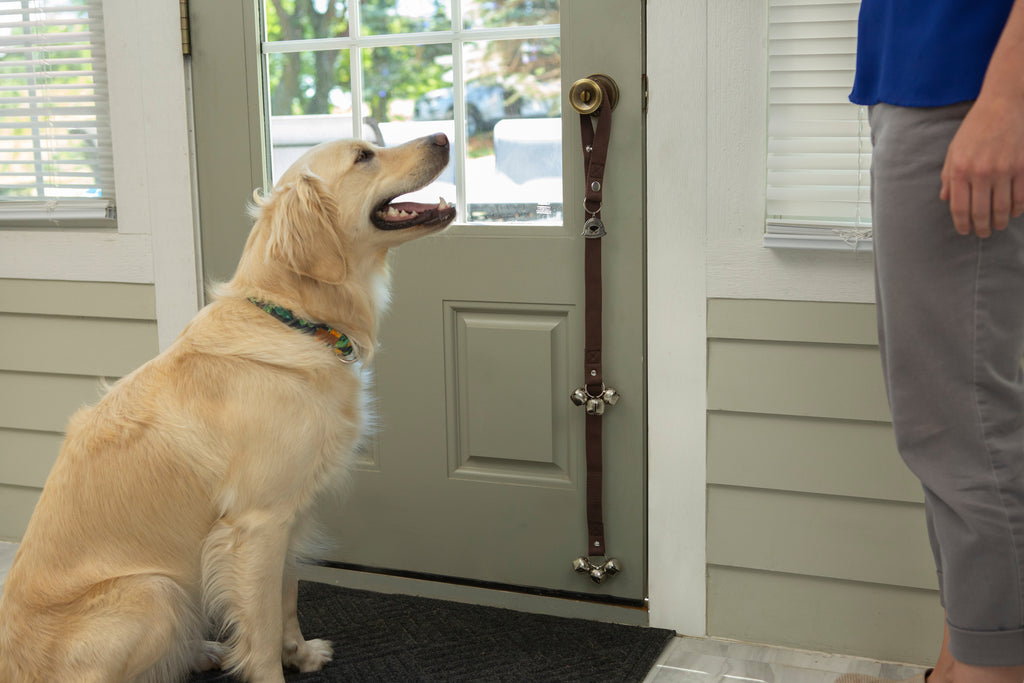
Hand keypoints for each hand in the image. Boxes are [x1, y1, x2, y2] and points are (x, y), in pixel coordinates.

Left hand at [940, 93, 1023, 237]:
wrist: (1002, 105)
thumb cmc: (974, 128)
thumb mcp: (953, 151)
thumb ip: (948, 177)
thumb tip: (945, 199)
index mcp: (960, 170)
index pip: (960, 208)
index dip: (962, 225)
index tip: (965, 231)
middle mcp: (981, 173)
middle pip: (982, 212)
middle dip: (983, 228)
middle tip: (984, 233)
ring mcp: (1004, 170)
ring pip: (1004, 208)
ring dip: (1001, 221)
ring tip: (998, 225)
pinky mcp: (1022, 166)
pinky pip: (1021, 196)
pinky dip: (1018, 208)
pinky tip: (1015, 211)